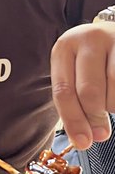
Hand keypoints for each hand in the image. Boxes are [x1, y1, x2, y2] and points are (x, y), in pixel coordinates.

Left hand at [51, 22, 114, 149]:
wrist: (114, 31)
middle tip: (100, 134)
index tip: (82, 142)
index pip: (63, 90)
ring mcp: (114, 39)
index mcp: (64, 48)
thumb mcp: (74, 72)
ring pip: (114, 88)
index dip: (73, 120)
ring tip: (110, 104)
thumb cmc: (91, 60)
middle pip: (89, 91)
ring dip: (112, 106)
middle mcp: (88, 39)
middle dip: (94, 118)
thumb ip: (74, 101)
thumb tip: (83, 139)